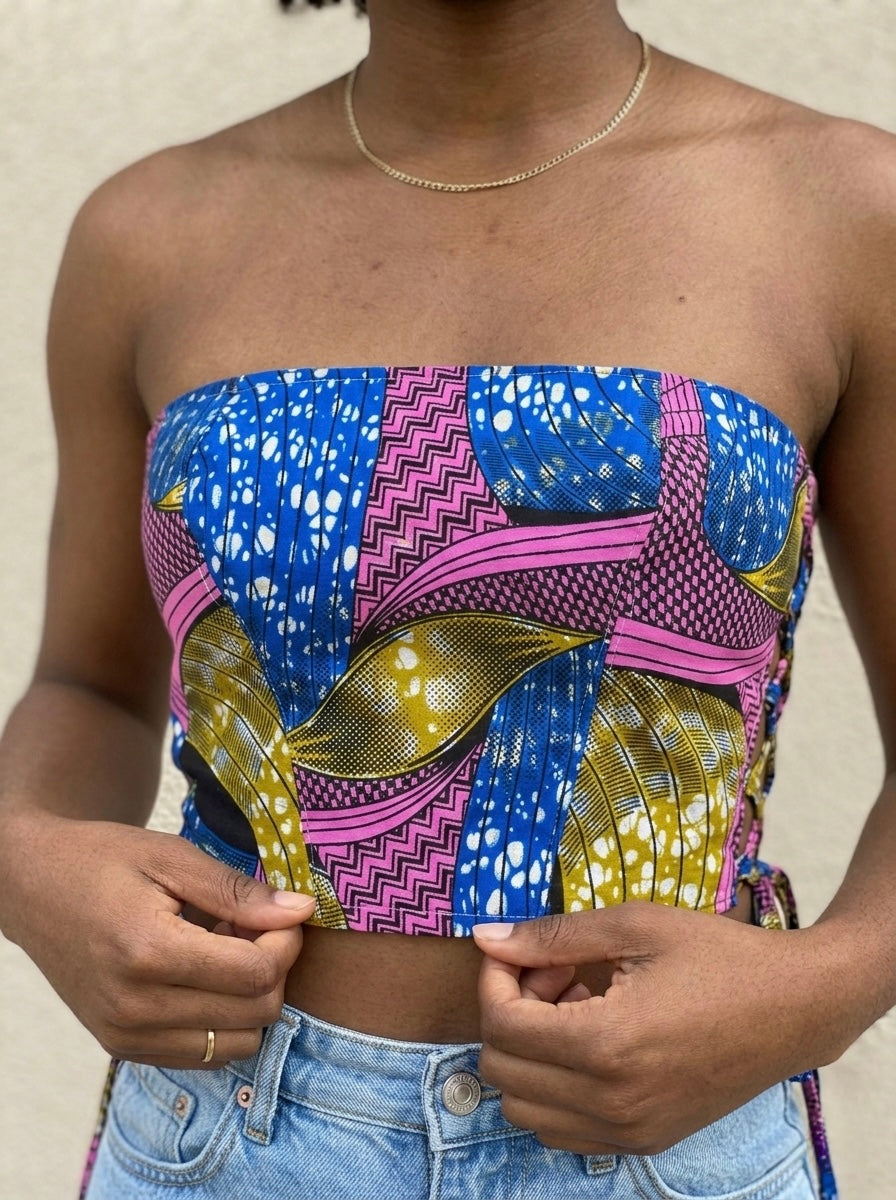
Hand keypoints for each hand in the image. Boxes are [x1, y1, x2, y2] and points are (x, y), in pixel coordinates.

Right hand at [2, 812, 314, 1067]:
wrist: (31, 886)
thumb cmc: (102, 860)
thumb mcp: (172, 856)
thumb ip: (238, 891)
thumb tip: (300, 911)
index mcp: (148, 953)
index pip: (256, 974)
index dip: (286, 943)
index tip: (282, 913)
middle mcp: (135, 1008)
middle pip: (255, 1013)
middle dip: (274, 969)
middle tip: (255, 927)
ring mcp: (125, 1036)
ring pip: (236, 1044)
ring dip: (250, 999)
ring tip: (228, 950)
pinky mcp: (122, 1049)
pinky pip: (203, 1054)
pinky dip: (221, 1019)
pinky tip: (205, 975)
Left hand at [473, 903, 838, 1154]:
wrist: (796, 1007)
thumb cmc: (718, 956)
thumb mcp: (633, 925)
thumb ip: (552, 935)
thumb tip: (486, 937)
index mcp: (607, 1044)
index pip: (501, 1028)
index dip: (495, 982)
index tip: (521, 953)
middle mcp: (612, 1102)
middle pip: (502, 1072)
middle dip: (509, 1014)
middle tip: (554, 975)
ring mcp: (629, 1131)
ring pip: (523, 1109)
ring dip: (528, 1055)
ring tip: (572, 1007)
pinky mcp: (644, 1141)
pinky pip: (562, 1131)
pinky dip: (553, 1089)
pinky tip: (589, 1042)